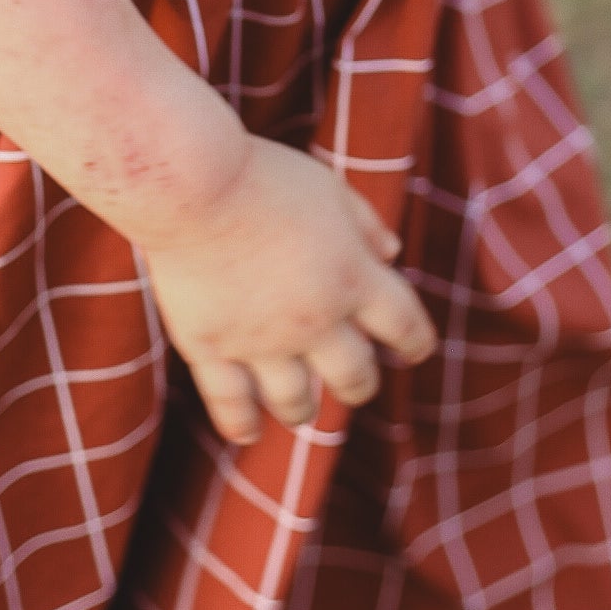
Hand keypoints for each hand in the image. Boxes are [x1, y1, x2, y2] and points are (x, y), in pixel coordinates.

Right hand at [141, 136, 436, 443]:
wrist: (194, 186)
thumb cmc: (265, 175)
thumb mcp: (330, 187)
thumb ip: (365, 223)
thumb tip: (393, 251)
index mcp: (353, 277)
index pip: (403, 325)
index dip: (415, 341)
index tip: (416, 350)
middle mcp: (315, 320)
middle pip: (353, 374)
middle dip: (360, 384)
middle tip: (358, 385)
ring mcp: (261, 341)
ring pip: (295, 401)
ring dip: (305, 411)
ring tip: (303, 413)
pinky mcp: (211, 348)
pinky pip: (230, 402)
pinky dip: (241, 423)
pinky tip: (249, 434)